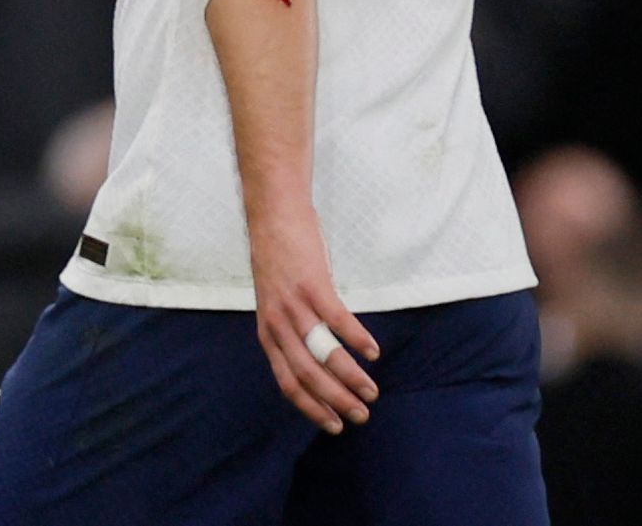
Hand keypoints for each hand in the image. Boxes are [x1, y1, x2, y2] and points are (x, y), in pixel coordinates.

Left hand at [249, 206, 380, 433]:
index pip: (288, 382)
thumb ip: (290, 331)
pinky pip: (338, 319)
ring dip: (350, 377)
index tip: (334, 426)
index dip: (312, 408)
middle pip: (307, 375)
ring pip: (324, 353)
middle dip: (336, 401)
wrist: (272, 215)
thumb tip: (314, 361)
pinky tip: (373, 352)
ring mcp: (294, 304)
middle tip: (360, 416)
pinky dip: (357, 339)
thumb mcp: (275, 302)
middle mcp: (277, 323)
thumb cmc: (279, 260)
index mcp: (267, 332)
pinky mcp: (312, 284)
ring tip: (372, 391)